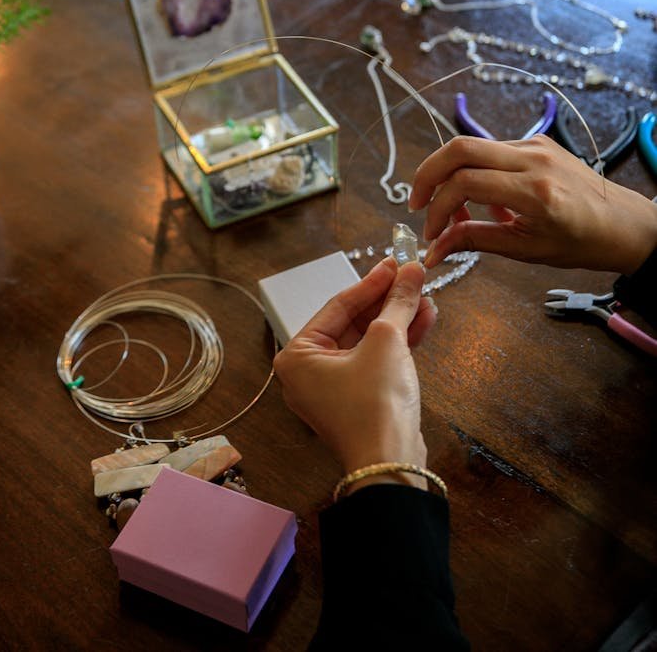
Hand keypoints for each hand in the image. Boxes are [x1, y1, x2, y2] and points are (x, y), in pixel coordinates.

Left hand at [273, 258, 435, 481]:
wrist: (391, 463)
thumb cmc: (375, 404)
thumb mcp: (387, 340)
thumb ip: (397, 301)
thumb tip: (410, 271)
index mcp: (298, 356)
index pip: (338, 305)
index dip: (371, 281)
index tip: (396, 261)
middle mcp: (309, 372)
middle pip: (354, 322)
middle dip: (388, 300)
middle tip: (412, 275)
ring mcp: (334, 388)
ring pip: (369, 341)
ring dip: (398, 318)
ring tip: (426, 295)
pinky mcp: (358, 400)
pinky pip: (376, 360)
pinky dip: (399, 342)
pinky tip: (425, 319)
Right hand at [409, 134, 656, 274]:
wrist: (625, 223)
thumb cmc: (581, 242)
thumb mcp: (526, 250)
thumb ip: (475, 242)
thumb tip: (433, 251)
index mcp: (535, 190)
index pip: (465, 183)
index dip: (437, 208)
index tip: (430, 233)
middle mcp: (533, 158)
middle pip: (459, 148)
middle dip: (428, 174)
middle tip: (417, 204)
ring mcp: (535, 144)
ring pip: (472, 146)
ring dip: (450, 175)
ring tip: (455, 213)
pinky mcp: (536, 141)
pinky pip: (491, 150)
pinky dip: (474, 172)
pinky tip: (484, 203)